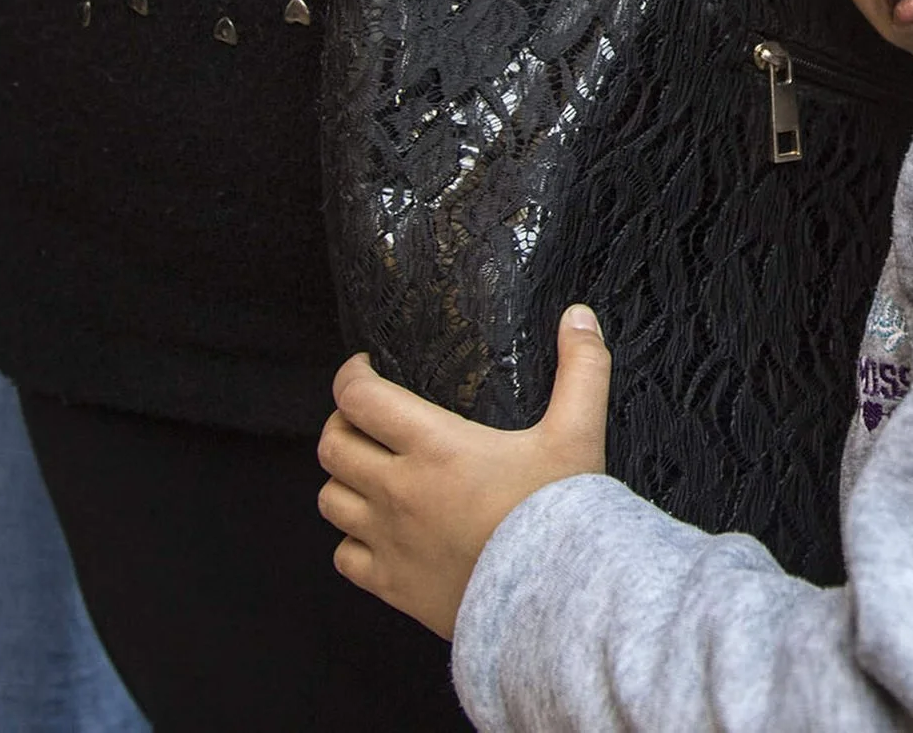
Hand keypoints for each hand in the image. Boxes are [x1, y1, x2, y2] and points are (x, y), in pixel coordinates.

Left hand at [317, 307, 612, 638]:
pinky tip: (379, 533)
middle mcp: (398, 490)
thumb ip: (582, 369)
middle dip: (341, 424)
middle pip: (332, 446)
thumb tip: (578, 315)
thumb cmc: (560, 513)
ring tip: (368, 472)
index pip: (358, 398)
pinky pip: (345, 557)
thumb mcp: (578, 433)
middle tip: (365, 418)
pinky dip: (353, 541)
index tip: (364, 369)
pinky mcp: (391, 584)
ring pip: (330, 500)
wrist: (554, 597)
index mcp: (433, 446)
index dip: (350, 376)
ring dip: (343, 481)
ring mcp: (388, 541)